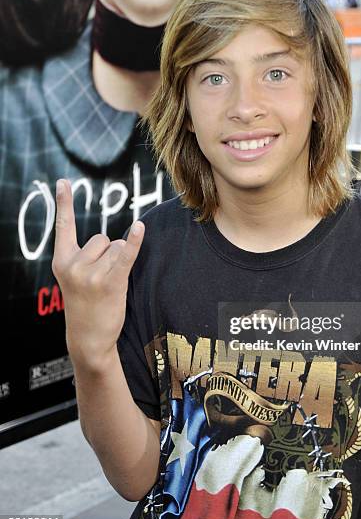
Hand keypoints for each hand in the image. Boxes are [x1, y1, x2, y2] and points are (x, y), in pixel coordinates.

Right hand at [52, 179, 144, 366]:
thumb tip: (120, 240)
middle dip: (108, 254)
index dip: (63, 202)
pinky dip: (135, 242)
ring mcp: (91, 274)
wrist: (88, 337)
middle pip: (104, 238)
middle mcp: (74, 264)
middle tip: (100, 280)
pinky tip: (140, 228)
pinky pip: (126, 255)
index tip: (63, 181)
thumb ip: (85, 255)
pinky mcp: (110, 282)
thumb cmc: (85, 304)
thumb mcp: (73, 278)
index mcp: (61, 261)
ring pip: (118, 247)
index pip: (63, 226)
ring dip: (119, 262)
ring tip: (109, 285)